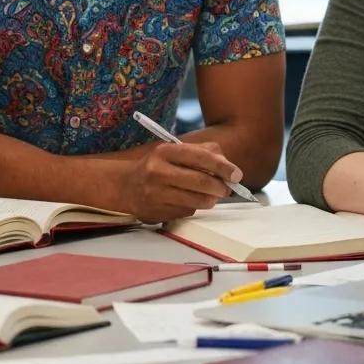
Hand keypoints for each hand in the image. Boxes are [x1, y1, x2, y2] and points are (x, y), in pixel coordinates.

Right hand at [118, 142, 239, 223]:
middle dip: (220, 187)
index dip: (222, 166)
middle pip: (200, 181)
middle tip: (227, 188)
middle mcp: (158, 171)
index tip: (237, 174)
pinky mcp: (157, 212)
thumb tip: (228, 167)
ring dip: (211, 199)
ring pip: (196, 200)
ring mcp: (156, 194)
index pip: (199, 157)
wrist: (126, 186)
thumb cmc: (158, 166)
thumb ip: (203, 152)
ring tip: (211, 195)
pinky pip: (187, 211)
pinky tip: (188, 200)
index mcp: (164, 151)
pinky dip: (194, 206)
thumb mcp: (174, 151)